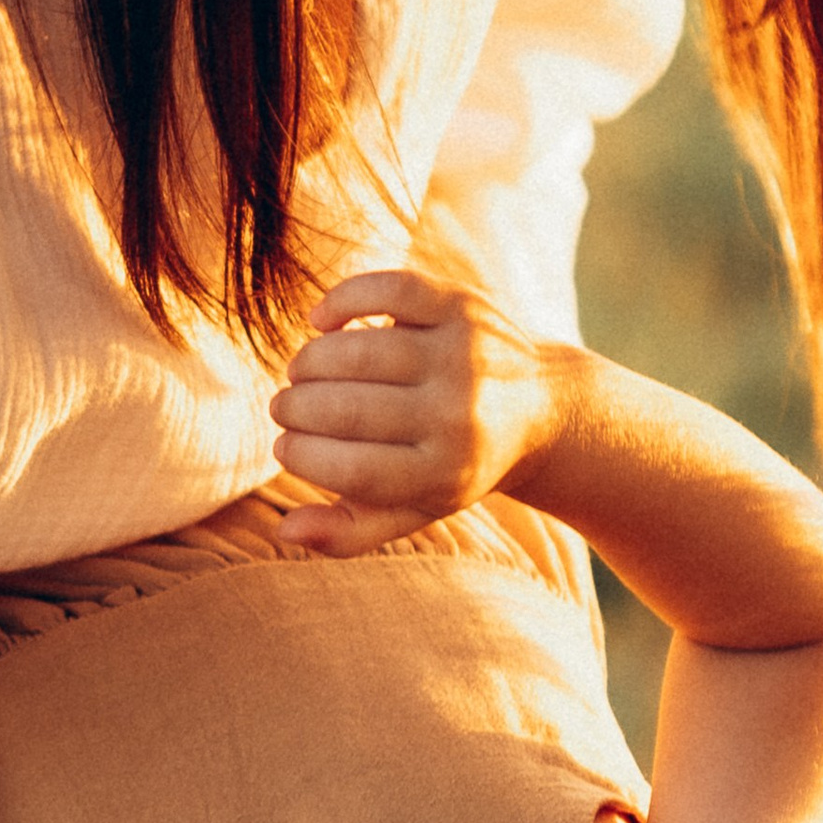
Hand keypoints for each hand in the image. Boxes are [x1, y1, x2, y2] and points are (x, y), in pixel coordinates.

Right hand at [268, 269, 566, 555]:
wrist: (540, 410)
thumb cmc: (456, 464)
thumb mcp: (414, 508)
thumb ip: (350, 531)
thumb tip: (285, 531)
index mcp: (446, 473)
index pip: (352, 469)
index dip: (301, 455)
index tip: (283, 445)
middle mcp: (459, 416)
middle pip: (348, 410)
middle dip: (295, 408)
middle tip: (284, 408)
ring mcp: (464, 356)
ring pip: (359, 351)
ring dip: (310, 361)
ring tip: (299, 373)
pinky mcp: (464, 307)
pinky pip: (390, 291)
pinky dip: (342, 300)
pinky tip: (320, 321)